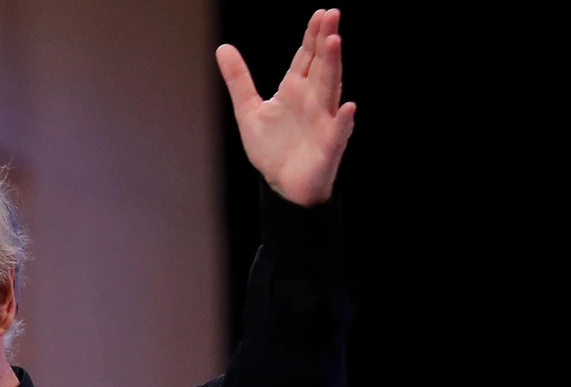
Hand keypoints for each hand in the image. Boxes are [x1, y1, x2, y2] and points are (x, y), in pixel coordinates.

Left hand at [216, 9, 356, 206]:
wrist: (282, 185)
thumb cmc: (272, 148)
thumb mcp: (248, 111)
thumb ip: (238, 80)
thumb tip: (222, 48)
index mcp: (295, 90)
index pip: (306, 57)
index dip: (312, 36)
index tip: (320, 13)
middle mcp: (313, 100)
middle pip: (321, 65)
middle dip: (326, 42)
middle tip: (332, 15)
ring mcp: (323, 121)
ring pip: (330, 90)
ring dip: (334, 67)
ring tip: (335, 43)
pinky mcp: (328, 146)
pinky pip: (338, 131)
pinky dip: (343, 120)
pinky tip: (348, 107)